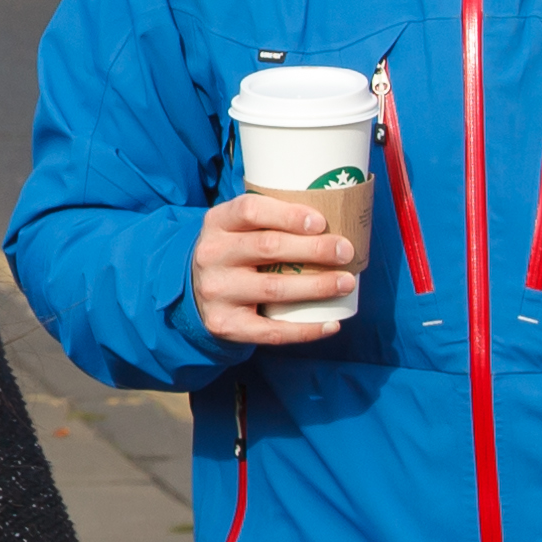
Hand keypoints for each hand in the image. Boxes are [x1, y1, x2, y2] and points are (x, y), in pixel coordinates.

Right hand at [192, 196, 360, 345]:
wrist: (195, 290)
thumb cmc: (234, 252)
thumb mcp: (237, 226)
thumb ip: (271, 218)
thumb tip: (336, 214)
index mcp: (217, 223)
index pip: (250, 211)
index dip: (288, 215)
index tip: (320, 222)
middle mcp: (212, 255)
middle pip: (267, 247)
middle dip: (314, 249)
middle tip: (345, 251)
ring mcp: (218, 292)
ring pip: (274, 289)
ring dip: (317, 286)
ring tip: (347, 282)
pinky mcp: (226, 324)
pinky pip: (271, 331)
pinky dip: (306, 329)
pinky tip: (332, 324)